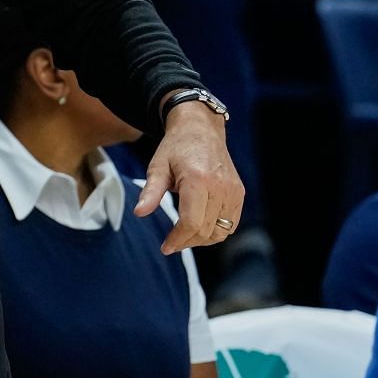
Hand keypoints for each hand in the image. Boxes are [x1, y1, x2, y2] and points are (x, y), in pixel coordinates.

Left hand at [137, 100, 243, 252]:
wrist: (201, 129)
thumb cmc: (175, 148)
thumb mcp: (157, 166)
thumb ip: (150, 192)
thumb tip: (139, 213)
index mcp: (198, 180)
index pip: (191, 222)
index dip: (178, 239)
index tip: (165, 248)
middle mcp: (220, 187)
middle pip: (206, 230)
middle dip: (187, 242)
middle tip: (171, 244)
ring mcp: (233, 191)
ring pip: (222, 231)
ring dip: (202, 240)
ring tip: (183, 237)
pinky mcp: (239, 193)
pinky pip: (231, 223)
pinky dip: (216, 231)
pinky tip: (199, 228)